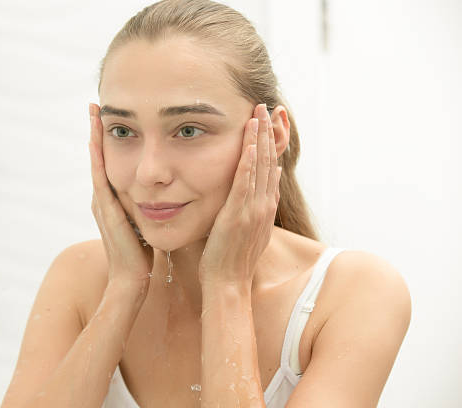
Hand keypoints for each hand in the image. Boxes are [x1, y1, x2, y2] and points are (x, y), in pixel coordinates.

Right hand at [88, 103, 153, 293]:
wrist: (131, 281)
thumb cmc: (142, 256)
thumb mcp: (144, 224)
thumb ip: (147, 207)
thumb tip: (163, 191)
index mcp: (113, 200)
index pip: (110, 163)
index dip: (109, 140)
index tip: (110, 116)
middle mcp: (103, 199)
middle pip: (99, 158)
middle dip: (97, 132)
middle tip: (95, 105)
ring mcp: (102, 204)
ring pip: (97, 164)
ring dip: (94, 138)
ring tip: (93, 113)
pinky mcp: (106, 212)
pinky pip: (100, 179)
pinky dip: (97, 159)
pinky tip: (96, 141)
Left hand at [198, 104, 281, 287]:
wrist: (228, 283)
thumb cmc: (232, 259)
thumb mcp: (249, 229)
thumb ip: (257, 205)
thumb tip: (265, 180)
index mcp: (264, 208)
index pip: (270, 167)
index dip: (270, 143)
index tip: (268, 121)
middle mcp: (264, 205)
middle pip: (269, 161)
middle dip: (268, 132)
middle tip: (266, 106)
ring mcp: (253, 210)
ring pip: (259, 167)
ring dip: (260, 139)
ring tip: (259, 113)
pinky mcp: (239, 215)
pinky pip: (245, 183)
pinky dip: (249, 162)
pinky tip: (250, 143)